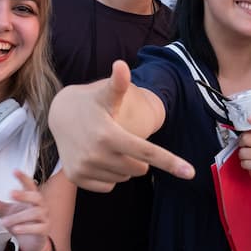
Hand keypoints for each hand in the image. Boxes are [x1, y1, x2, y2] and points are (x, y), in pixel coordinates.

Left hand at [0, 170, 50, 250]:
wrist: (31, 241)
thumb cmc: (21, 222)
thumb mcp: (6, 212)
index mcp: (32, 198)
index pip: (30, 185)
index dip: (23, 178)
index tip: (15, 171)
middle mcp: (41, 206)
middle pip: (36, 196)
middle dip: (24, 195)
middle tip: (10, 193)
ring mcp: (44, 218)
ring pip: (35, 213)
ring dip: (18, 217)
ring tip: (3, 222)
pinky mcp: (44, 230)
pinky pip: (38, 228)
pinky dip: (26, 228)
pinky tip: (15, 229)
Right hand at [47, 60, 193, 192]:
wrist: (59, 115)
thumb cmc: (91, 102)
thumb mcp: (105, 94)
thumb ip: (118, 85)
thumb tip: (121, 65)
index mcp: (108, 136)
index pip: (147, 153)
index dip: (171, 162)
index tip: (191, 173)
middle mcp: (96, 156)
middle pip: (138, 169)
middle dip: (138, 159)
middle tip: (124, 139)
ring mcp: (85, 169)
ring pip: (123, 178)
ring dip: (123, 167)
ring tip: (108, 146)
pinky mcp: (77, 179)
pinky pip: (108, 186)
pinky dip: (109, 175)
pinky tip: (97, 157)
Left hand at [236, 115, 250, 181]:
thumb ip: (250, 132)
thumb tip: (240, 123)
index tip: (250, 118)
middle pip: (246, 138)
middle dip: (241, 144)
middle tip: (246, 147)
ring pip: (243, 152)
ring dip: (242, 155)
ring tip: (249, 156)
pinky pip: (245, 163)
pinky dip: (244, 164)